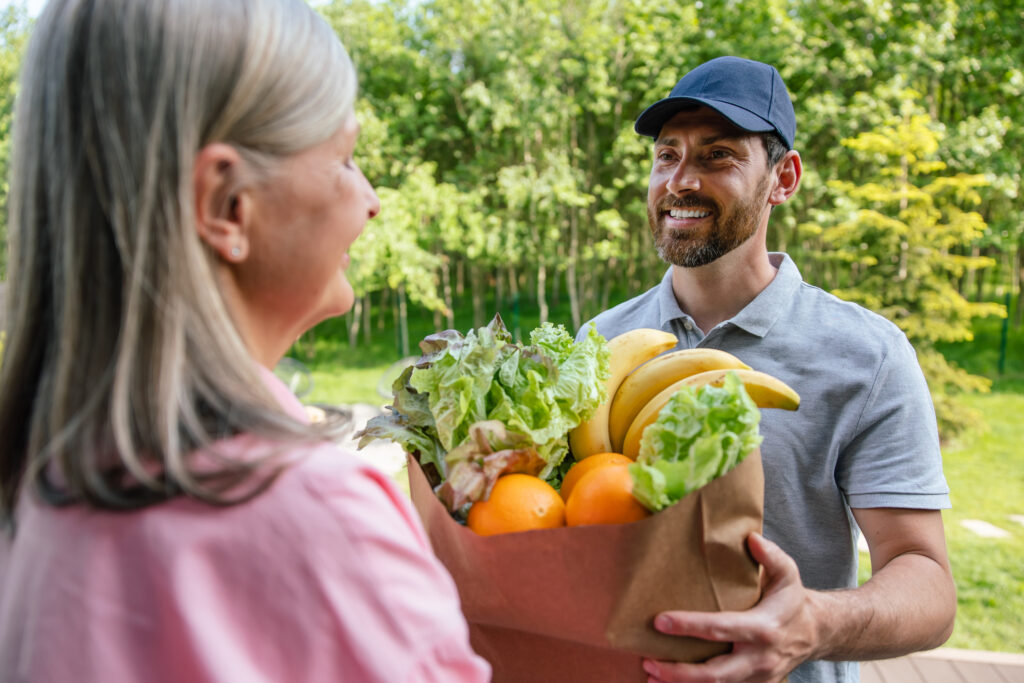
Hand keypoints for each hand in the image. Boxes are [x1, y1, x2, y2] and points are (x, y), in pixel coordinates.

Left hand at [642, 532, 817, 682]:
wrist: (816, 634)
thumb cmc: (793, 601)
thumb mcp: (788, 574)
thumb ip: (770, 556)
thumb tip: (751, 538)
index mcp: (763, 628)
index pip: (720, 628)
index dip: (688, 626)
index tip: (660, 621)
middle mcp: (759, 658)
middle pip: (715, 674)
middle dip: (679, 672)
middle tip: (648, 660)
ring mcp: (757, 677)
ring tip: (651, 673)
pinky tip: (669, 681)